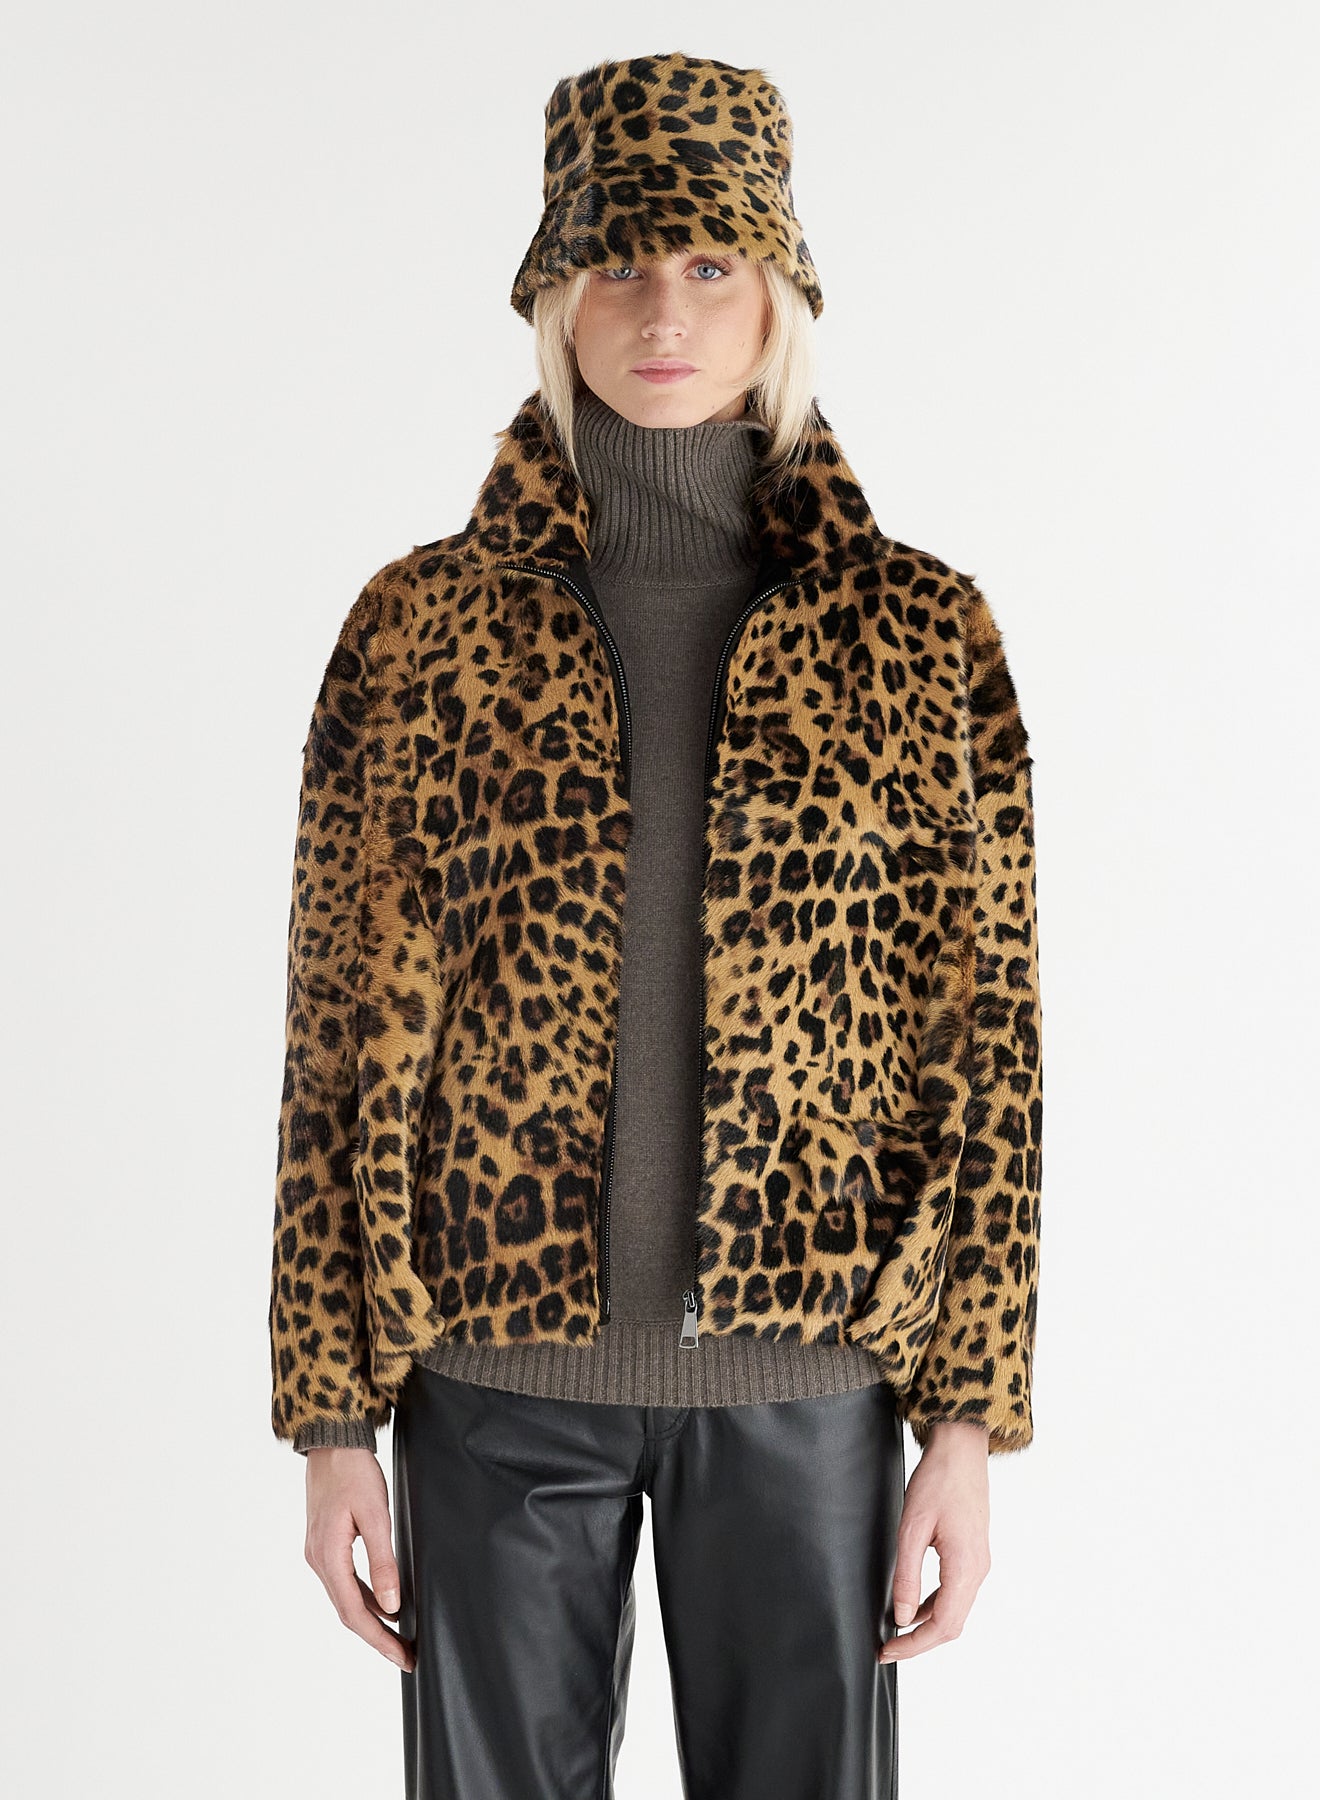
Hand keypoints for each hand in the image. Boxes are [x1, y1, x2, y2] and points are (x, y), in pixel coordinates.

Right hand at [304, 1446, 414, 1672]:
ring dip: (372, 1620)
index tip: (402, 1657)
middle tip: (405, 1656)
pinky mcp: (325, 1544)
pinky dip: (365, 1598)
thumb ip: (383, 1561)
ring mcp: (319, 1553)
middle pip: (349, 1612)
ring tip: (399, 1637)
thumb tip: (392, 1606)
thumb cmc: (354, 1473)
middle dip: (378, 1637)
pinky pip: (345, 1582)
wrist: (332, 1443)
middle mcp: (318, 1561)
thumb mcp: (375, 1515)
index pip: (355, 1613)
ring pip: (346, 1599)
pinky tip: (385, 1603)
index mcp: (328, 1557)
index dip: (379, 1639)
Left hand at [878, 1422, 989, 1662]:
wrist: (962, 1448)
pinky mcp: (974, 1554)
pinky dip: (935, 1607)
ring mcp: (979, 1563)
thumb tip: (901, 1617)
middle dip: (920, 1643)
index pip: (943, 1626)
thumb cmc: (938, 1480)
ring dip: (927, 1627)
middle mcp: (978, 1571)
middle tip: (888, 1649)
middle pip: (952, 1625)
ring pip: (956, 1611)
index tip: (888, 1652)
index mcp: (965, 1567)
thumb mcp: (912, 1527)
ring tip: (897, 1633)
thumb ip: (906, 1575)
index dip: (914, 1645)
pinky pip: (956, 1593)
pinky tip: (914, 1606)